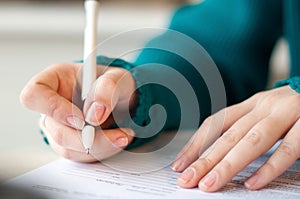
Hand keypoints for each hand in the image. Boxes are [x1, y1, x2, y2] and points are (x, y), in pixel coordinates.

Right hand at [20, 63, 135, 161]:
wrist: (122, 99)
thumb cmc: (114, 83)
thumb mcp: (118, 78)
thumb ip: (107, 88)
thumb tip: (95, 114)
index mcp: (55, 80)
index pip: (35, 94)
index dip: (53, 109)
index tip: (81, 118)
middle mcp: (52, 105)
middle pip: (55, 130)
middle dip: (88, 138)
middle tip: (118, 135)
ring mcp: (59, 126)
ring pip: (68, 148)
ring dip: (99, 147)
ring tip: (124, 136)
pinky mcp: (70, 143)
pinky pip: (80, 155)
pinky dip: (101, 152)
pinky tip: (117, 141)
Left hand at [171, 86, 299, 191]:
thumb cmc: (295, 108)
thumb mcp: (266, 112)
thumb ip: (247, 126)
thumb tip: (219, 152)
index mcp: (252, 103)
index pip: (216, 123)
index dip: (196, 144)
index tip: (180, 164)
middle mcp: (264, 106)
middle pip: (228, 136)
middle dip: (205, 160)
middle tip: (187, 180)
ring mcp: (287, 113)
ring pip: (252, 141)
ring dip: (228, 165)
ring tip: (210, 185)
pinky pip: (289, 149)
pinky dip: (270, 167)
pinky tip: (252, 184)